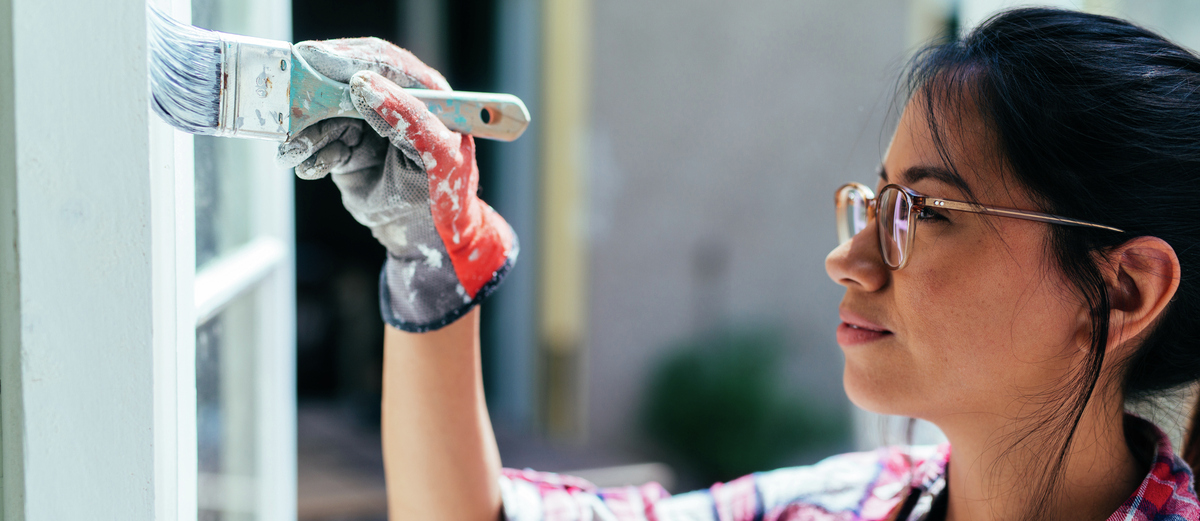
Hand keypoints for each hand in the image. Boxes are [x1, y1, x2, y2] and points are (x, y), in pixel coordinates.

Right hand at [277, 38, 517, 331]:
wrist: (427, 235)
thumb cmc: (445, 194)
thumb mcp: (437, 153)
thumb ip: (405, 117)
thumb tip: (362, 83)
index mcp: (423, 92)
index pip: (383, 61)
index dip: (349, 57)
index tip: (315, 59)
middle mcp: (392, 101)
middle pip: (345, 79)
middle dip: (315, 92)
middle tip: (288, 99)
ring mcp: (367, 123)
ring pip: (324, 111)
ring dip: (306, 129)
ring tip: (294, 149)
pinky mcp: (346, 147)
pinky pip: (318, 141)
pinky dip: (310, 153)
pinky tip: (311, 165)